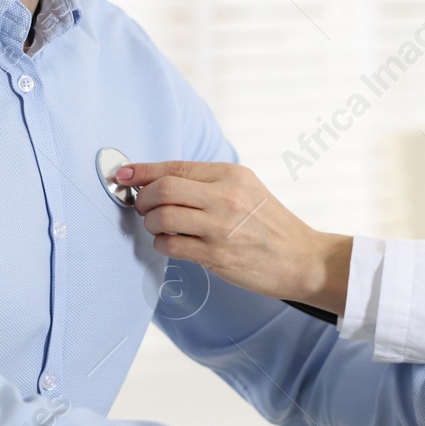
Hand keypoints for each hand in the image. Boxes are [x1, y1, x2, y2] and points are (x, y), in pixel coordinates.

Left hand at [115, 160, 350, 313]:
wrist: (301, 258)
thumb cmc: (270, 224)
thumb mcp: (246, 189)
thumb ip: (208, 182)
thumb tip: (159, 179)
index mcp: (231, 174)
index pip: (175, 167)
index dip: (142, 170)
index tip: (123, 174)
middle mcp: (225, 196)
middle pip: (163, 189)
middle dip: (143, 198)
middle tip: (143, 206)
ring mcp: (220, 227)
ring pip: (162, 217)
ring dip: (150, 223)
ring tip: (158, 227)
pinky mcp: (216, 255)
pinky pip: (170, 245)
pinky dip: (162, 243)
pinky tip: (171, 243)